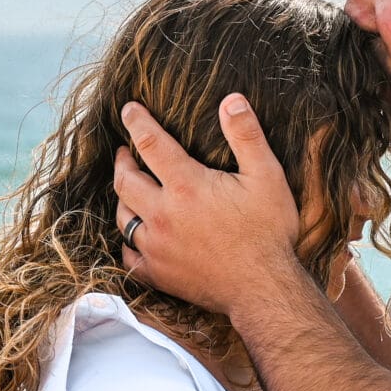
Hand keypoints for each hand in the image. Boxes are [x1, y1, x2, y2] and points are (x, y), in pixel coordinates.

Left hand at [115, 94, 306, 315]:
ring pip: (123, 216)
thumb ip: (246, 136)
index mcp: (186, 186)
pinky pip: (129, 256)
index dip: (137, 122)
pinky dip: (128, 243)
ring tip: (129, 190)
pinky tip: (136, 238)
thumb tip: (232, 100)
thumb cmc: (268, 233)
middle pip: (125, 180)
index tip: (129, 110)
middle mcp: (163, 215)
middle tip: (125, 153)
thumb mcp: (267, 177)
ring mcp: (157, 247)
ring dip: (123, 198)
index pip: (150, 143)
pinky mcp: (158, 274)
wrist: (264, 290)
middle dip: (122, 161)